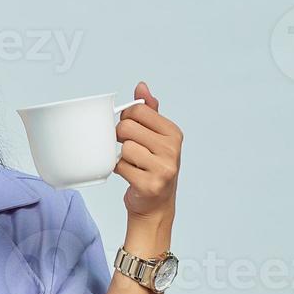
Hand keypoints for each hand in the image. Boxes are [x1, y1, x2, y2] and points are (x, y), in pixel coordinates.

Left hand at [114, 81, 182, 221]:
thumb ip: (149, 111)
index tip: (129, 128)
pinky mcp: (149, 184)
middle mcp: (172, 149)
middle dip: (119, 136)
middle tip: (126, 146)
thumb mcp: (156, 138)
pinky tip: (129, 174)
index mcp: (173, 133)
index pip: (139, 109)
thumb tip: (141, 86)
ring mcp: (163, 168)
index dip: (126, 117)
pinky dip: (119, 170)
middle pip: (127, 127)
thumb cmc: (154, 167)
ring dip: (121, 157)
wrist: (156, 206)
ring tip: (131, 163)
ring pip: (124, 148)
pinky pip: (121, 167)